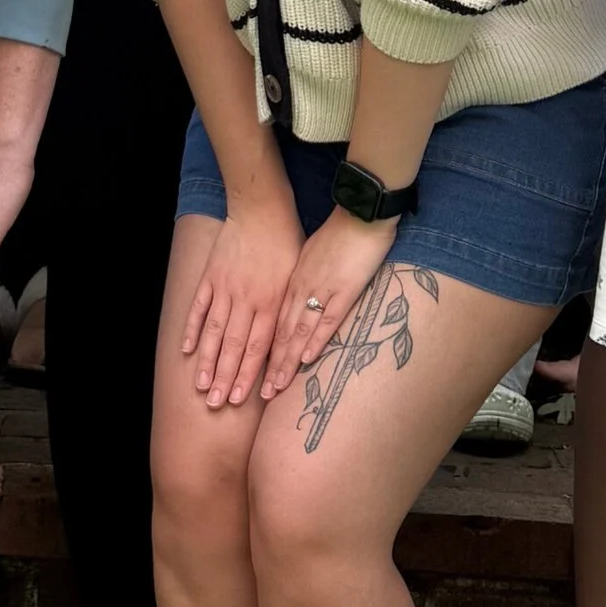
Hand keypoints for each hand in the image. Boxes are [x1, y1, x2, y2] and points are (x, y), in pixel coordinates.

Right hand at [180, 186, 304, 408]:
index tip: (241, 399)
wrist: (262, 207)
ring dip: (207, 361)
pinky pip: (199, 307)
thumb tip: (290, 341)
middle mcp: (247, 300)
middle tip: (216, 404)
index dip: (249, 375)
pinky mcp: (211, 276)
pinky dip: (193, 329)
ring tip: (201, 386)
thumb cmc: (287, 241)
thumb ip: (290, 308)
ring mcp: (226, 288)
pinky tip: (187, 350)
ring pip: (214, 332)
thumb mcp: (298, 276)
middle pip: (234, 346)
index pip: (259, 348)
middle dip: (225, 378)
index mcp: (272, 302)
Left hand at [265, 209, 396, 397]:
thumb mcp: (310, 256)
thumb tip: (296, 296)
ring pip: (297, 332)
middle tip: (251, 394)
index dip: (258, 351)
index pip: (270, 323)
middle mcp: (299, 289)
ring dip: (284, 363)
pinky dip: (315, 341)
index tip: (246, 374)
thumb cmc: (337, 233)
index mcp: (290, 281)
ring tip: (274, 388)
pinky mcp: (344, 290)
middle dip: (265, 366)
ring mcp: (320, 290)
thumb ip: (301, 279)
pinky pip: (326, 319)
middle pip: (277, 333)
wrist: (359, 212)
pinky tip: (305, 359)